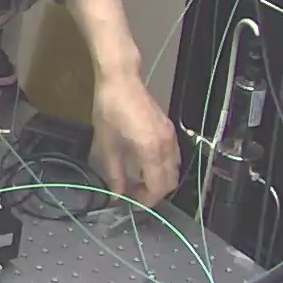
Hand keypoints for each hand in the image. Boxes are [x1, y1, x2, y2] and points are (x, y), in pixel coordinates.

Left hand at [89, 72, 178, 206]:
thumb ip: (114, 173)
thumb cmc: (110, 110)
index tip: (131, 203)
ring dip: (160, 179)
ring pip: (174, 169)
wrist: (121, 80)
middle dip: (155, 192)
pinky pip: (173, 156)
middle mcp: (167, 146)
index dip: (147, 200)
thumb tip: (117, 195)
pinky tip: (144, 164)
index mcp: (152, 151)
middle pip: (171, 181)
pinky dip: (163, 167)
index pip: (158, 186)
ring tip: (138, 181)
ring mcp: (170, 136)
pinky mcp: (169, 129)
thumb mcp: (107, 145)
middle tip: (135, 194)